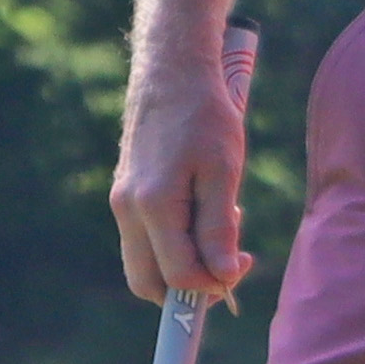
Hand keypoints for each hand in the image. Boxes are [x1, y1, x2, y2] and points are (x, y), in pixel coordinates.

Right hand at [108, 31, 260, 309]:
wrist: (172, 74)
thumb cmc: (205, 118)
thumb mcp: (224, 172)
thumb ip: (219, 229)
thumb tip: (222, 280)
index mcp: (152, 207)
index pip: (178, 277)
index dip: (213, 286)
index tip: (243, 266)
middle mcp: (127, 211)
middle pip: (148, 284)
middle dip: (189, 289)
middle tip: (229, 262)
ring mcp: (121, 204)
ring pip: (145, 263)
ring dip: (183, 263)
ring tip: (220, 225)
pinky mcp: (126, 195)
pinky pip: (146, 240)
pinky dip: (174, 243)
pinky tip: (204, 213)